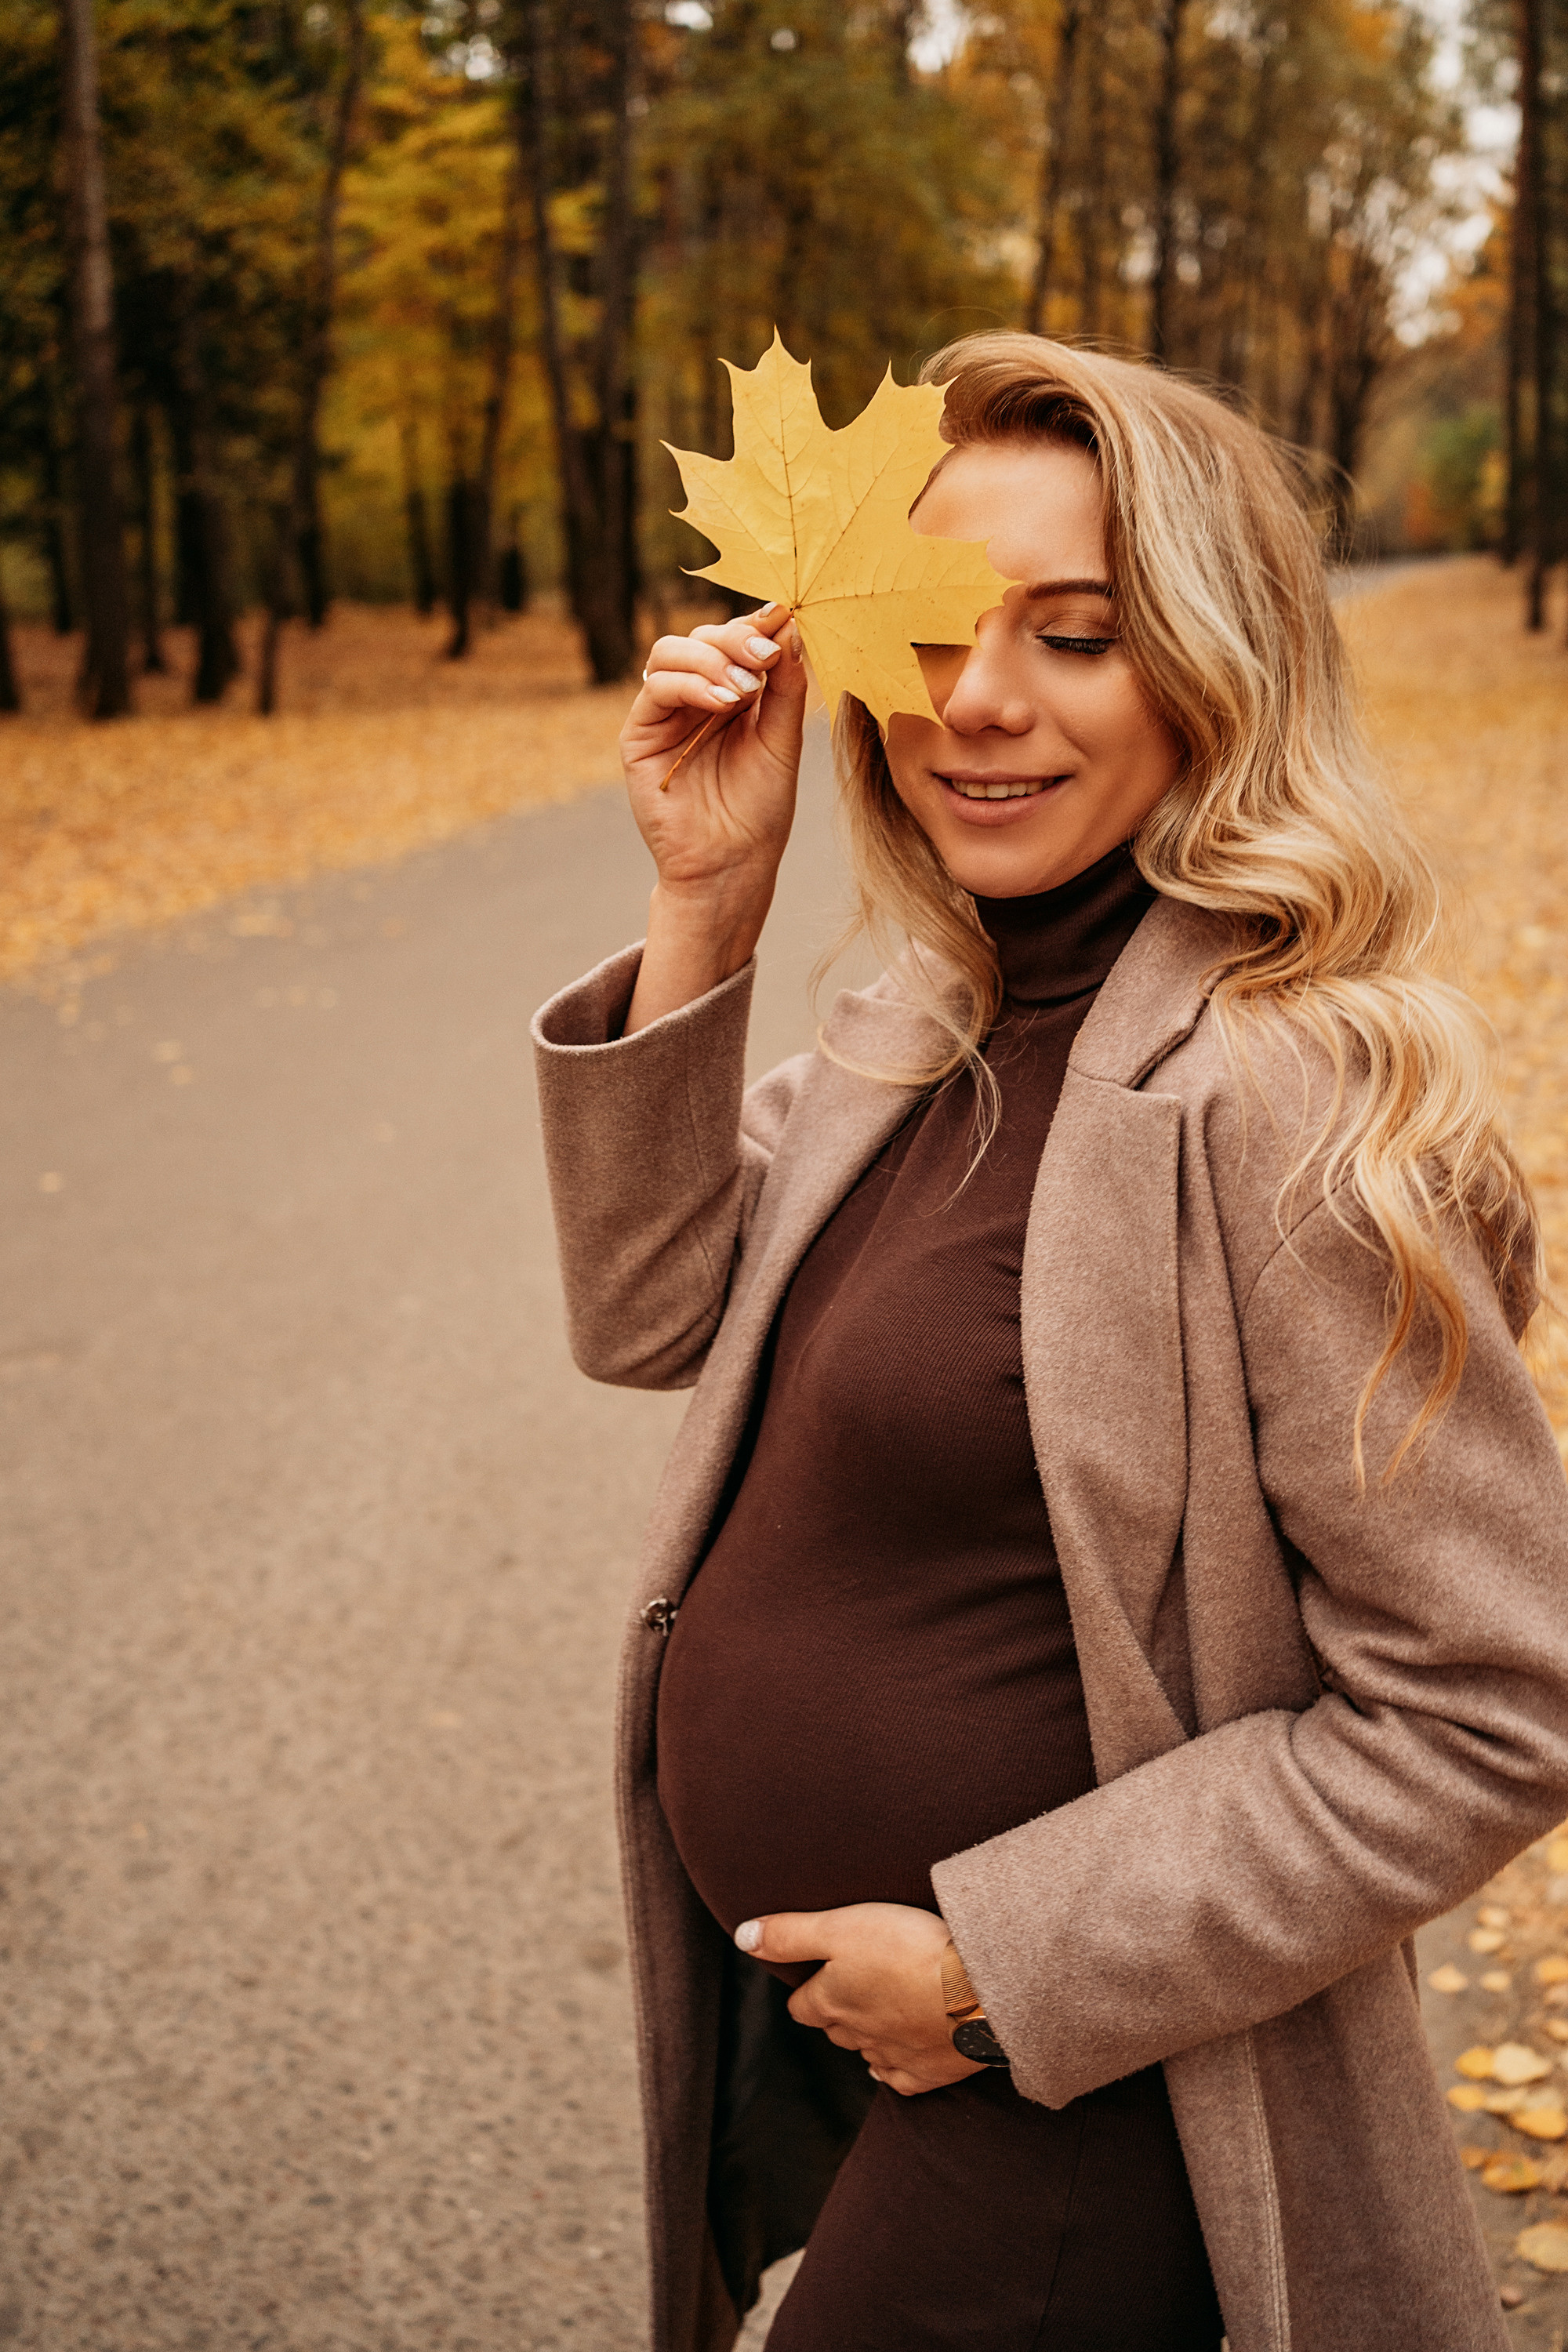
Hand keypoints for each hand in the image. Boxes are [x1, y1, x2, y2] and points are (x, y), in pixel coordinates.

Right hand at [621, 605, 806, 1033]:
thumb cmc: (759, 812)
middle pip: (703, 636)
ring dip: (713, 658)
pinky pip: (656, 688)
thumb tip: (791, 629)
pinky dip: (689, 683)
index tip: (785, 616)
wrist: (731, 865)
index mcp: (732, 694)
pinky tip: (721, 701)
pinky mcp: (639, 735)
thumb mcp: (782, 742)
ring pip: (673, 651)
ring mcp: (665, 714)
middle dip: (737, 637)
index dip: (757, 624)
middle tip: (766, 655)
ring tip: (744, 689)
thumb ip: (785, 688)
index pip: (736, 640)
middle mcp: (696, 697)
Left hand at [736, 1904, 985, 2096]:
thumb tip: (742, 1937)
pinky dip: (895, 2063)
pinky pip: (899, 2075)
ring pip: (865, 2048)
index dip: (808, 1987)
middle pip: (833, 2027)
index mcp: (831, 2002)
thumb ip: (789, 1934)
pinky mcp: (927, 2071)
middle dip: (836, 2009)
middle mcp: (855, 2035)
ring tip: (880, 2009)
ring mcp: (891, 2056)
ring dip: (867, 2031)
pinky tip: (897, 2052)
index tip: (818, 1972)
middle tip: (852, 1985)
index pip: (801, 2004)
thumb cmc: (908, 1950)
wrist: (976, 1991)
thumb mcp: (840, 1926)